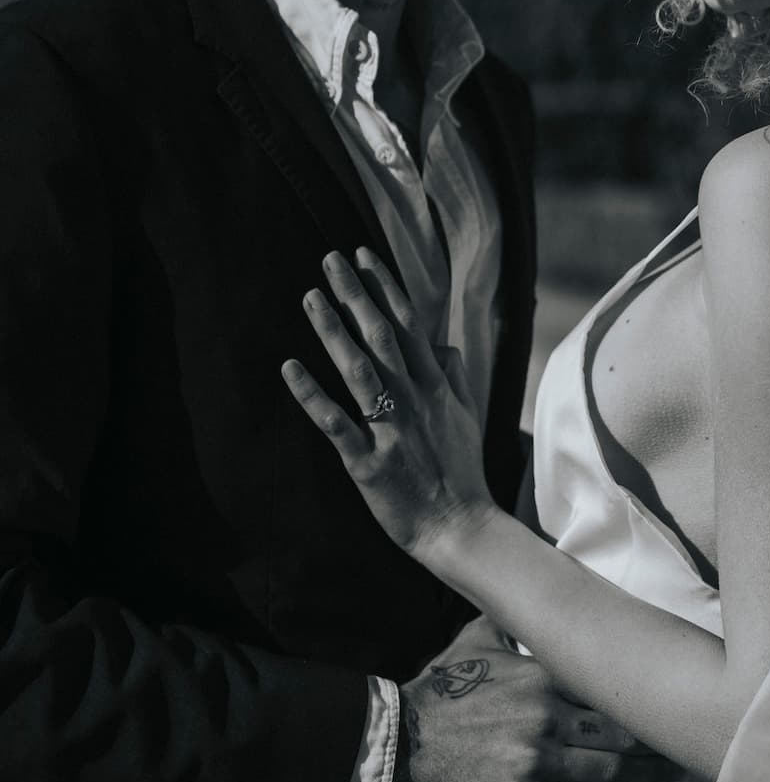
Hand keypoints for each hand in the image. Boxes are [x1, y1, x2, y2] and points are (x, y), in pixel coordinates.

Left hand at [282, 247, 491, 559]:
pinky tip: (289, 368)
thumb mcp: (467, 415)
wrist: (461, 526)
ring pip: (358, 370)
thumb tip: (442, 343)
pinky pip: (336, 423)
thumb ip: (454, 375)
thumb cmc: (461, 470)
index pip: (408, 324)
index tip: (363, 255)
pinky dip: (312, 395)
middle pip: (381, 336)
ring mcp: (390, 429)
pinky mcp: (368, 462)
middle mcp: (413, 399)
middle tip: (330, 259)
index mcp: (435, 386)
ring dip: (333, 332)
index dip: (384, 287)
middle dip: (356, 294)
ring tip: (310, 298)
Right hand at [393, 618, 677, 781]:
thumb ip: (513, 620)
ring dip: (646, 775)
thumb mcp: (477, 639)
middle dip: (654, 739)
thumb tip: (530, 585)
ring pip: (608, 770)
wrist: (402, 741)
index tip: (667, 697)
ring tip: (671, 776)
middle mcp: (546, 718)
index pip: (605, 685)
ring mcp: (536, 762)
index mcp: (541, 677)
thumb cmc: (442, 688)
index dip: (640, 695)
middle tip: (682, 743)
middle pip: (618, 730)